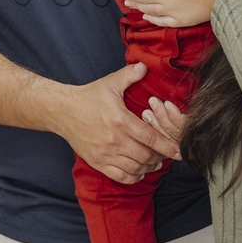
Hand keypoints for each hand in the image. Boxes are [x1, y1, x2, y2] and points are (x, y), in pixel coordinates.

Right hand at [51, 63, 178, 184]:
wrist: (62, 111)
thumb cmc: (88, 97)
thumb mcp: (110, 83)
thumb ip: (130, 75)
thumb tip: (146, 66)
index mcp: (121, 120)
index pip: (151, 137)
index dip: (168, 146)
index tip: (179, 150)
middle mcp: (114, 140)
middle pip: (146, 155)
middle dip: (161, 157)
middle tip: (167, 155)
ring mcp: (105, 153)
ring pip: (135, 167)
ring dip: (149, 167)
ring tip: (156, 163)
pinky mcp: (97, 162)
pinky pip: (120, 176)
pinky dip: (133, 176)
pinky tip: (139, 171)